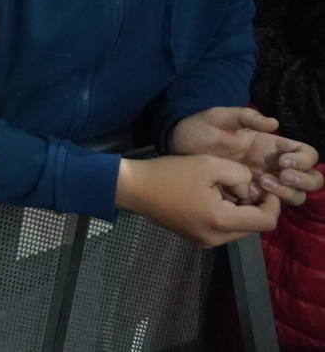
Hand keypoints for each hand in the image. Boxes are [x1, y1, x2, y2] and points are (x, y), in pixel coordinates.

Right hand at [117, 155, 280, 247]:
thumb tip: (249, 189)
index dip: (272, 203)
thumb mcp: (209, 164)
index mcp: (221, 221)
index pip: (266, 222)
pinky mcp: (196, 238)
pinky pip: (223, 228)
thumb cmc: (169, 174)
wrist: (134, 188)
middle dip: (253, 204)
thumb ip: (240, 175)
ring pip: (239, 227)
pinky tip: (209, 197)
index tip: (265, 185)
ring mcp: (205, 241)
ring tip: (221, 188)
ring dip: (239, 209)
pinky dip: (225, 214)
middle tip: (239, 183)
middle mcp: (216, 239)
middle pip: (254, 225)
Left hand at [170, 107, 321, 205]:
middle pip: (309, 179)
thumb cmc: (198, 130)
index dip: (303, 160)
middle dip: (302, 181)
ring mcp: (263, 183)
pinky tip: (247, 196)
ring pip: (294, 195)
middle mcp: (273, 165)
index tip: (283, 162)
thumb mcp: (218, 117)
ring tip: (261, 185)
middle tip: (277, 177)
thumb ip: (244, 116)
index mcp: (271, 145)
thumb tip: (274, 124)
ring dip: (286, 193)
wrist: (175, 151)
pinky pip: (269, 207)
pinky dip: (266, 205)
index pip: (306, 154)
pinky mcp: (248, 197)